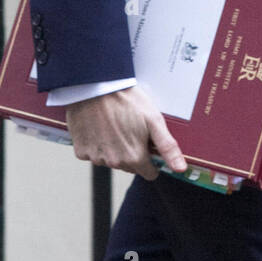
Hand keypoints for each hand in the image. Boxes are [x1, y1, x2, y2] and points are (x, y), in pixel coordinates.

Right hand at [65, 86, 186, 180]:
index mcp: (134, 158)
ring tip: (115, 125)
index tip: (148, 144)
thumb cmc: (127, 100)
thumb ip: (168, 147)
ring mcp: (96, 158)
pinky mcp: (81, 152)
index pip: (149, 173)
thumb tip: (181, 169)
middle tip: (132, 129)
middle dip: (133, 152)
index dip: (151, 159)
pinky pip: (94, 154)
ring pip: (112, 160)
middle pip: (130, 166)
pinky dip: (98, 144)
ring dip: (115, 148)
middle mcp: (114, 163)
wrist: (97, 87)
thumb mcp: (154, 120)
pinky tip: (100, 127)